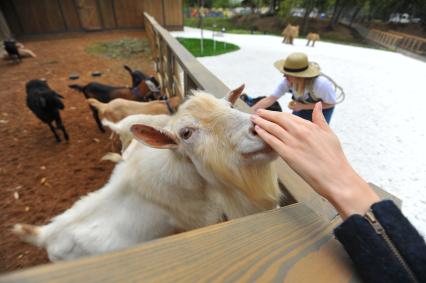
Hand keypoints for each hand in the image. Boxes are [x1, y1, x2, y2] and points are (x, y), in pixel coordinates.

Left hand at [251, 102, 378, 218]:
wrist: (335, 177)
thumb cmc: (334, 158)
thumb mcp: (329, 134)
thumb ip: (320, 119)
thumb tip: (316, 105)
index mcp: (310, 126)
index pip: (289, 116)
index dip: (277, 114)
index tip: (269, 112)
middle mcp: (300, 131)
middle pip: (278, 119)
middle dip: (266, 114)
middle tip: (257, 112)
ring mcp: (292, 142)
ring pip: (273, 128)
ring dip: (261, 122)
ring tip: (253, 119)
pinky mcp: (287, 154)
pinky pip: (271, 141)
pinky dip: (263, 134)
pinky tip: (257, 130)